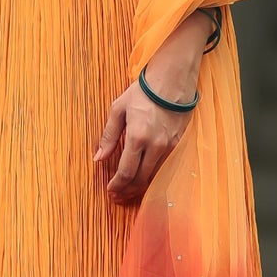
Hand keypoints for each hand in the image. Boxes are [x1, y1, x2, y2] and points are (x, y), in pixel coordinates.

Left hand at [94, 14, 206, 203]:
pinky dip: (152, 174)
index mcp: (138, 137)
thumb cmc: (143, 91)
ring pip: (154, 175)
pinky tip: (143, 176)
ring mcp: (169, 145)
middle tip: (117, 197)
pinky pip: (163, 165)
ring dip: (140, 186)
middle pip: (141, 179)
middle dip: (127, 191)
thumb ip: (108, 136)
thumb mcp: (118, 109)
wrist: (173, 79)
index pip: (126, 171)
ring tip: (128, 190)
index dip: (116, 185)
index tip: (110, 192)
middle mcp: (155, 145)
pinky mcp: (177, 143)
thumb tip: (98, 158)